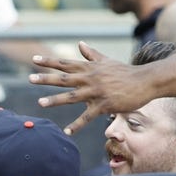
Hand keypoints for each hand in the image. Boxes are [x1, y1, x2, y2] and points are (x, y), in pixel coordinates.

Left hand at [28, 42, 153, 135]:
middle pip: (64, 78)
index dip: (49, 62)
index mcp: (89, 68)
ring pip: (72, 96)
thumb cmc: (125, 72)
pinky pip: (87, 117)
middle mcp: (90, 78)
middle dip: (46, 78)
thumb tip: (79, 43)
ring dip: (55, 100)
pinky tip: (67, 132)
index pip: (65, 63)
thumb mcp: (106, 61)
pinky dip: (77, 125)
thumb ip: (91, 54)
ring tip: (40, 103)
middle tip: (29, 78)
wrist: (145, 81)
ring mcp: (96, 92)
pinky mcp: (104, 105)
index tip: (34, 59)